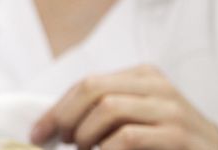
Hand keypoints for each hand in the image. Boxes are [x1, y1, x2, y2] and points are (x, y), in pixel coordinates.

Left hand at [30, 65, 217, 148]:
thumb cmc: (167, 141)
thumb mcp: (136, 117)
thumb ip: (102, 113)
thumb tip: (52, 124)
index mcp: (143, 76)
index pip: (87, 83)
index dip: (56, 109)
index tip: (38, 133)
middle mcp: (157, 86)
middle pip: (93, 89)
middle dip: (65, 117)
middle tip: (61, 142)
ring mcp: (171, 110)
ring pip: (108, 109)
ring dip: (86, 135)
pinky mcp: (179, 136)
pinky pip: (129, 137)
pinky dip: (108, 149)